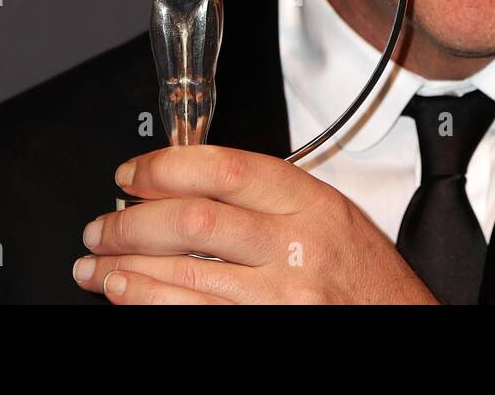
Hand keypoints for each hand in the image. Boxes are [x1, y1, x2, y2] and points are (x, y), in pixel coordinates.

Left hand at [72, 145, 439, 304]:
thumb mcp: (326, 211)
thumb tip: (184, 181)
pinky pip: (193, 314)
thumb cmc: (362, 271)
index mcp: (309, 202)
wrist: (398, 322)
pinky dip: (149, 302)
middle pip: (193, 221)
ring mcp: (279, 295)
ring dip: (125, 268)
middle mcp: (294, 246)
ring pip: (183, 274)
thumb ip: (266, 194)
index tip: (131, 173)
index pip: (224, 169)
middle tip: (100, 224)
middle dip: (131, 222)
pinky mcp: (267, 327)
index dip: (164, 168)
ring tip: (96, 263)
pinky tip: (125, 293)